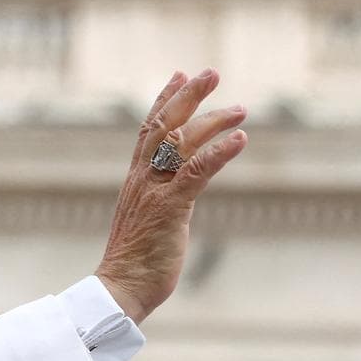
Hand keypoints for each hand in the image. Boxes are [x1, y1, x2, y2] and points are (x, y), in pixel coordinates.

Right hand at [96, 69, 247, 323]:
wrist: (119, 288)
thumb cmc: (134, 263)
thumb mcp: (146, 221)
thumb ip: (157, 201)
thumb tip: (173, 196)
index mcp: (136, 180)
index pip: (149, 130)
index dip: (165, 100)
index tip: (180, 75)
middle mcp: (143, 178)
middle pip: (165, 125)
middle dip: (188, 95)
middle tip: (211, 72)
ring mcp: (155, 191)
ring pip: (183, 142)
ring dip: (213, 121)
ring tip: (241, 109)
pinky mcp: (170, 207)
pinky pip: (197, 171)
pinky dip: (220, 152)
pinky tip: (241, 139)